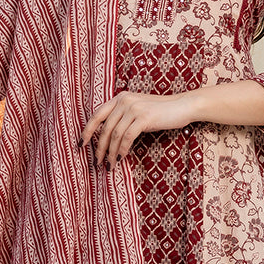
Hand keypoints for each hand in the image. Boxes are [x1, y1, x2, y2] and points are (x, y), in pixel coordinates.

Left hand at [81, 88, 199, 168]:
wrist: (182, 106)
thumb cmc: (160, 112)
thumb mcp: (137, 111)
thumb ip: (122, 118)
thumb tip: (107, 138)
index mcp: (119, 98)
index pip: (96, 115)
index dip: (87, 131)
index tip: (81, 145)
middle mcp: (124, 100)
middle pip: (105, 128)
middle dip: (99, 148)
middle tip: (97, 163)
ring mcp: (134, 108)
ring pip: (115, 135)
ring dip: (110, 153)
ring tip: (109, 165)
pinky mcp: (144, 117)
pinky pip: (127, 137)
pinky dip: (122, 149)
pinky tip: (120, 158)